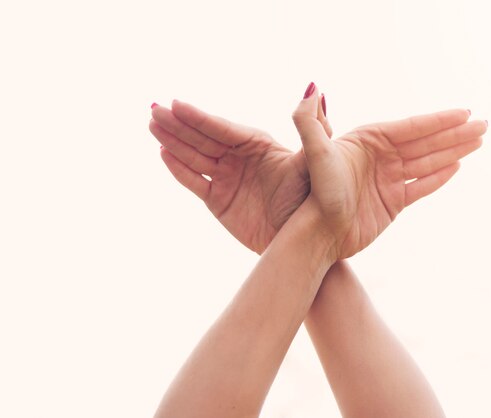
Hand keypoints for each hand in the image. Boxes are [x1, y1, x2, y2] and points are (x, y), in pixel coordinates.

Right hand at [149, 99, 330, 253]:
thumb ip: (313, 127)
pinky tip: (163, 153)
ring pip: (194, 156)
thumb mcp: (317, 161)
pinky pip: (194, 182)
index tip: (178, 104)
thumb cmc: (316, 200)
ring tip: (152, 123)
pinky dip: (179, 169)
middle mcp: (240, 159)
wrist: (305, 241)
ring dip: (172, 141)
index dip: (200, 117)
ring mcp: (228, 179)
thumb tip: (314, 89)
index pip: (224, 128)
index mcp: (260, 146)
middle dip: (178, 124)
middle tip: (154, 108)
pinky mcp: (219, 201)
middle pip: (203, 138)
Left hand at [292, 83, 485, 258]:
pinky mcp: (392, 202)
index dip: (440, 120)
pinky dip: (440, 176)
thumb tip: (313, 88)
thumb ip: (308, 120)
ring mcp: (388, 179)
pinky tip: (457, 166)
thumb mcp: (313, 154)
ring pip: (429, 161)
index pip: (412, 127)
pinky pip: (422, 185)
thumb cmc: (317, 195)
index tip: (465, 112)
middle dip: (456, 132)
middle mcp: (381, 157)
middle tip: (484, 124)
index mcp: (368, 141)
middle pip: (426, 141)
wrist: (319, 234)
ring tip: (479, 140)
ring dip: (454, 150)